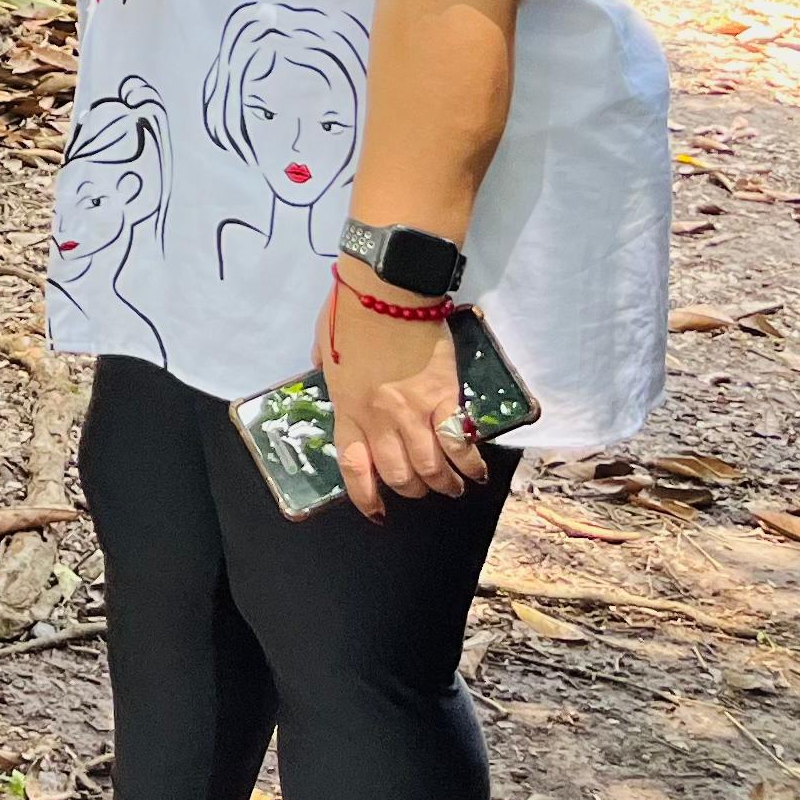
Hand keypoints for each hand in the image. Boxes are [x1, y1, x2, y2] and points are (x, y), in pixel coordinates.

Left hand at [313, 272, 489, 520]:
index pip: (354, 466)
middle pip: (397, 474)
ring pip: (430, 468)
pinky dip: (469, 464)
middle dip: (410, 490)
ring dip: (443, 484)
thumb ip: (327, 369)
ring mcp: (412, 410)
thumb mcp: (324, 344)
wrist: (388, 288)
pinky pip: (457, 443)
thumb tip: (324, 374)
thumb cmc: (351, 310)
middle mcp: (379, 417)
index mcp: (347, 406)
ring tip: (453, 486)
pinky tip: (475, 472)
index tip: (377, 511)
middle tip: (421, 487)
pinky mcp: (444, 397)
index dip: (365, 496)